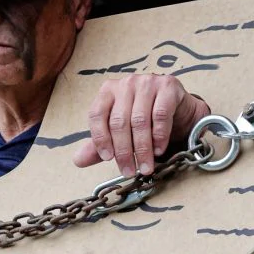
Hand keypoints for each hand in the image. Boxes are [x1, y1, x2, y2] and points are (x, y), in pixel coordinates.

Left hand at [71, 74, 209, 177]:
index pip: (97, 114)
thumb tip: (77, 160)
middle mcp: (126, 83)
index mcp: (108, 91)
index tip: (107, 158)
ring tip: (145, 167)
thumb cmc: (144, 119)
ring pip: (140, 120)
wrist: (176, 109)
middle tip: (129, 171)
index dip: (100, 138)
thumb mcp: (119, 133)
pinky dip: (159, 136)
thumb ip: (99, 145)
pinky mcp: (168, 86)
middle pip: (119, 121)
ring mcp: (147, 82)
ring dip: (142, 149)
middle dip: (124, 151)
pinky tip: (158, 150)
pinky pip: (160, 114)